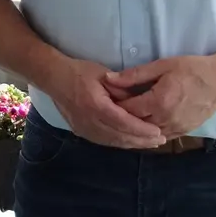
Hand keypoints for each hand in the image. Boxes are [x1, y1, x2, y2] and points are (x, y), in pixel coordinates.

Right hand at [41, 58, 166, 148]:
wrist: (54, 78)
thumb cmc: (80, 72)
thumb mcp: (105, 75)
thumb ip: (123, 89)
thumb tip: (141, 103)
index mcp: (96, 105)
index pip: (123, 122)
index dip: (142, 130)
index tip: (158, 132)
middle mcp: (89, 120)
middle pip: (120, 136)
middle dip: (142, 140)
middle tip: (161, 140)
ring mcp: (84, 128)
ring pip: (113, 142)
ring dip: (132, 144)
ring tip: (150, 144)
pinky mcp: (81, 131)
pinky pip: (104, 141)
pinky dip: (120, 143)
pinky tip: (131, 142)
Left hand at [105, 54, 215, 138]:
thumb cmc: (192, 69)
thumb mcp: (162, 66)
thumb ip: (134, 75)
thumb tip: (109, 79)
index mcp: (159, 102)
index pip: (127, 110)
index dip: (113, 106)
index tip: (103, 101)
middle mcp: (166, 119)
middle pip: (135, 124)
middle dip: (121, 119)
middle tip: (108, 112)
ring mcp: (176, 128)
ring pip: (146, 134)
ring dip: (134, 129)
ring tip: (121, 121)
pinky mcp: (183, 132)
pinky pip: (160, 137)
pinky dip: (148, 134)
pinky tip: (140, 128)